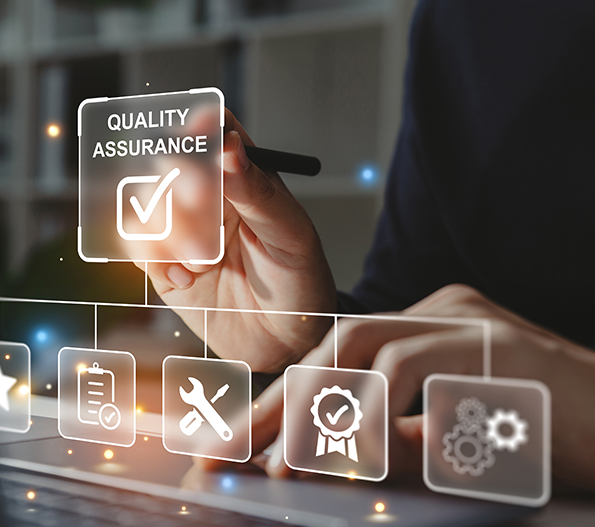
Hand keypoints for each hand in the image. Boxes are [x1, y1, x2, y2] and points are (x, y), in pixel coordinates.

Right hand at [136, 110, 335, 371]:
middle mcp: (207, 195)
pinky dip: (152, 257)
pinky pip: (134, 242)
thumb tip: (230, 148)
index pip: (216, 132)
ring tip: (203, 260)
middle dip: (181, 180)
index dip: (202, 122)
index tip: (199, 129)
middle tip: (199, 201)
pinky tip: (184, 277)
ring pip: (146, 200)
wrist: (282, 347)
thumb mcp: (291, 237)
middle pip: (170, 161)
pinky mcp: (159, 261)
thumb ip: (258, 192)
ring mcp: (180, 227)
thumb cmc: (299, 286)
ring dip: (170, 228)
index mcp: (244, 176)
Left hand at [238, 285, 594, 489]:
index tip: (232, 445)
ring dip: (317, 414)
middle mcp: (443, 313)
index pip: (335, 357)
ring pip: (366, 350)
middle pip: (335, 346)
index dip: (277, 402)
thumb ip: (386, 446)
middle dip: (276, 404)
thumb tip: (302, 462)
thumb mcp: (450, 446)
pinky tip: (364, 457)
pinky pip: (417, 374)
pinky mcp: (501, 350)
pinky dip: (381, 417)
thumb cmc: (548, 442)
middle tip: (230, 453)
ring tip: (286, 466)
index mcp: (428, 326)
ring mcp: (474, 326)